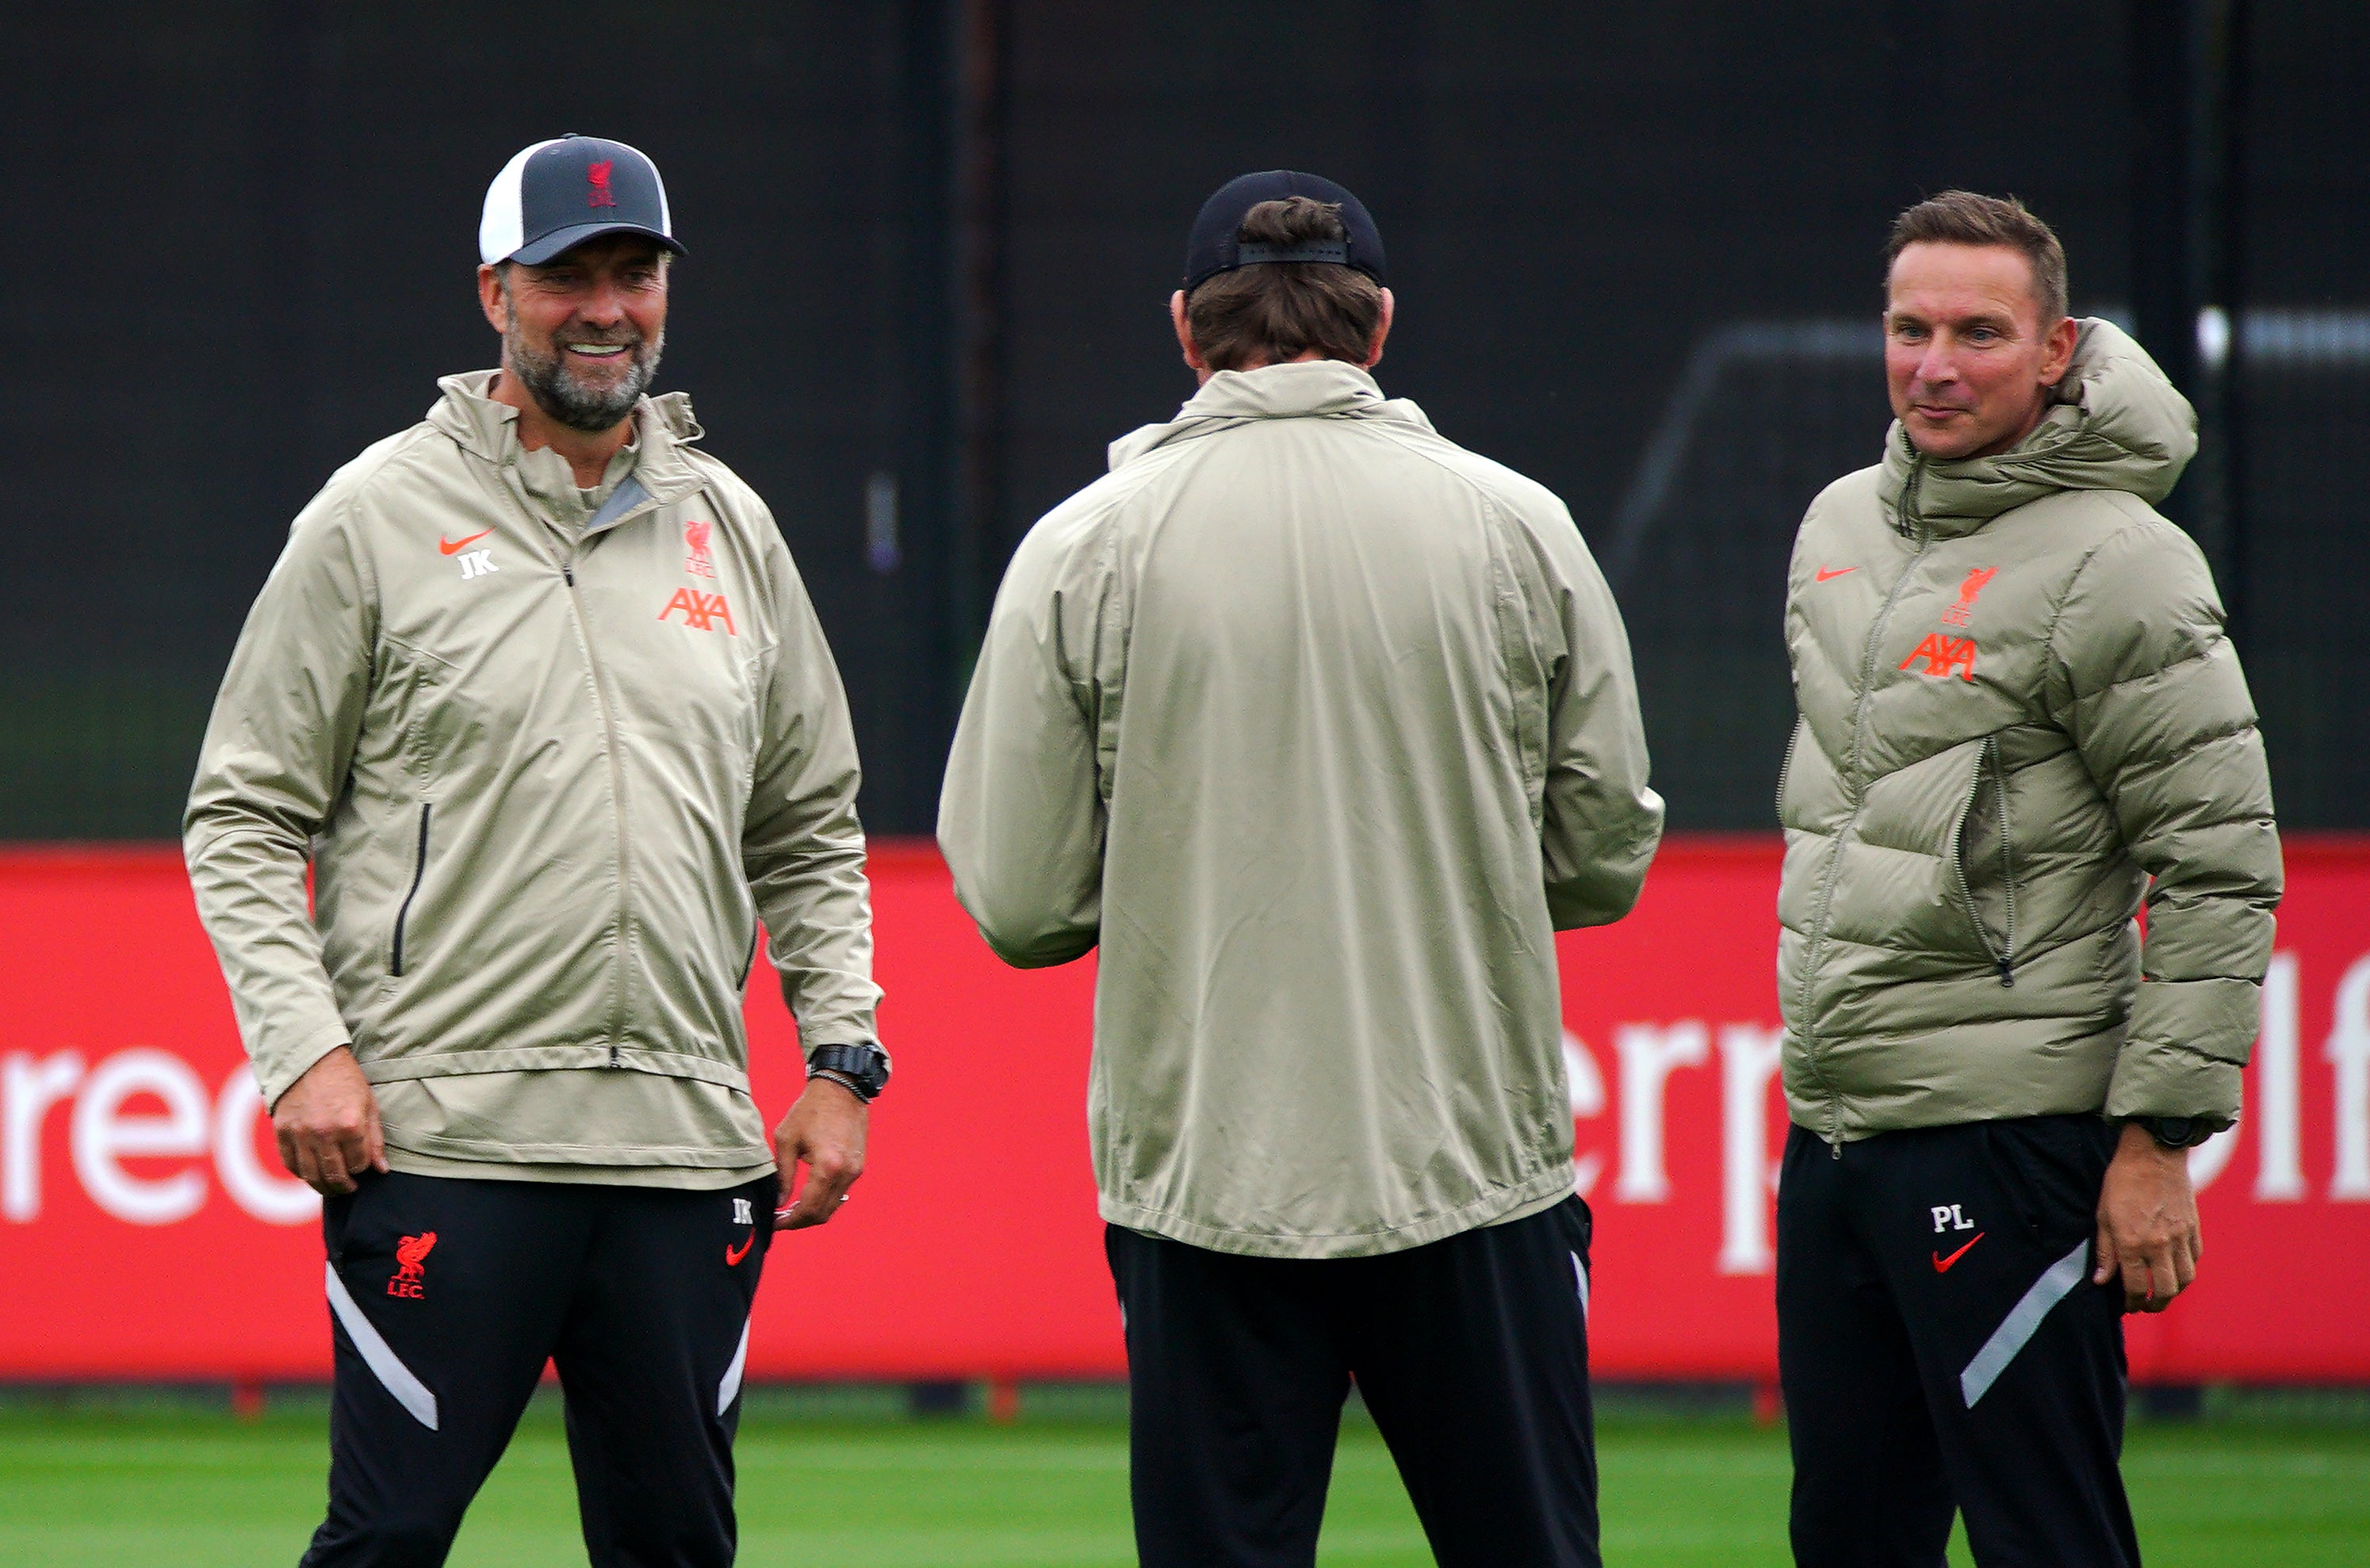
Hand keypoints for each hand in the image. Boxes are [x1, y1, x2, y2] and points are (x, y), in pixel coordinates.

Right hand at [272, 1046, 387, 1195]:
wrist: (311, 1059)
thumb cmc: (345, 1080)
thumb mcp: (369, 1105)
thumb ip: (375, 1139)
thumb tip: (382, 1170)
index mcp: (351, 1125)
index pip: (359, 1164)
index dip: (362, 1168)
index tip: (362, 1166)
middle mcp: (324, 1132)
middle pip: (334, 1175)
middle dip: (344, 1187)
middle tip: (348, 1188)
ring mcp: (300, 1133)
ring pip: (311, 1175)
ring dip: (323, 1187)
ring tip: (331, 1187)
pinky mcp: (282, 1132)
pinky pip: (290, 1164)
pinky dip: (301, 1174)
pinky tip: (310, 1174)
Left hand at [772, 1076, 867, 1229]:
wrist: (842, 1088)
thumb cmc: (810, 1109)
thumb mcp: (786, 1139)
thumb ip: (781, 1174)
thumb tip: (778, 1201)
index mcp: (827, 1166)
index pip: (808, 1209)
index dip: (790, 1222)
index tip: (774, 1222)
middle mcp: (845, 1173)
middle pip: (823, 1213)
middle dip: (800, 1221)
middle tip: (781, 1218)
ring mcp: (855, 1170)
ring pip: (834, 1206)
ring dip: (813, 1212)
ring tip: (792, 1208)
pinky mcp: (858, 1166)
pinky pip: (841, 1192)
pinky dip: (825, 1199)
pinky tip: (809, 1194)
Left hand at [2093, 1121, 2201, 1311]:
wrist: (2153, 1154)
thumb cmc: (2121, 1182)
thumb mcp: (2102, 1215)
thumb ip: (2105, 1251)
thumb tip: (2102, 1281)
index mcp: (2132, 1242)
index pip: (2136, 1287)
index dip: (2133, 1302)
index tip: (2128, 1306)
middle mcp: (2158, 1244)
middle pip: (2166, 1290)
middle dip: (2156, 1305)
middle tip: (2147, 1307)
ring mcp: (2180, 1237)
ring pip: (2185, 1279)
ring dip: (2174, 1292)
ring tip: (2163, 1293)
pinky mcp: (2194, 1228)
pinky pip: (2194, 1259)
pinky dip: (2186, 1270)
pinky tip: (2175, 1269)